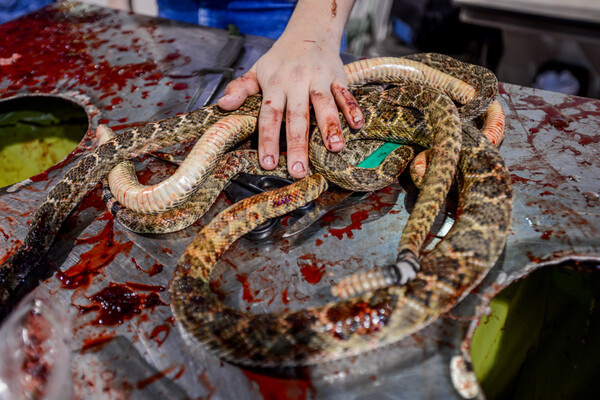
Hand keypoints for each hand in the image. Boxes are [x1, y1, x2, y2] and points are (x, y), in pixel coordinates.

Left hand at [218, 37, 363, 178]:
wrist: (309, 32)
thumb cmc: (281, 59)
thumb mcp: (256, 70)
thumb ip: (240, 88)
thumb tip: (223, 105)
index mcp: (275, 84)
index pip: (270, 115)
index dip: (268, 139)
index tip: (268, 163)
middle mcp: (297, 82)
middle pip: (297, 116)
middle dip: (298, 144)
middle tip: (299, 170)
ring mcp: (319, 79)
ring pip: (324, 105)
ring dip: (330, 127)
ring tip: (335, 148)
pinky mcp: (338, 77)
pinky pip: (346, 94)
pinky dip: (353, 108)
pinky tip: (358, 125)